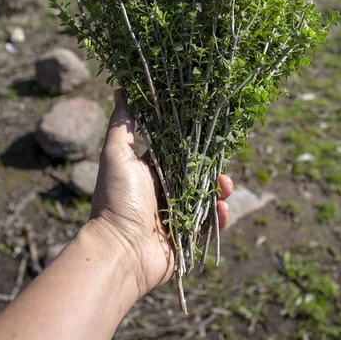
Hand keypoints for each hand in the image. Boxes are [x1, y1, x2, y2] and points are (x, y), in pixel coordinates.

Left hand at [90, 90, 233, 299]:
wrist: (120, 251)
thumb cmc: (115, 199)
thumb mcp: (117, 154)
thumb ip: (123, 123)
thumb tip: (120, 87)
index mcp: (150, 170)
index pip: (178, 150)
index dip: (195, 142)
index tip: (210, 132)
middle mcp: (164, 190)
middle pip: (198, 173)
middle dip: (213, 167)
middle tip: (222, 165)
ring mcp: (177, 213)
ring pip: (208, 196)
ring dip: (220, 190)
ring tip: (225, 187)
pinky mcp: (187, 236)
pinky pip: (210, 224)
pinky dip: (220, 217)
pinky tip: (222, 210)